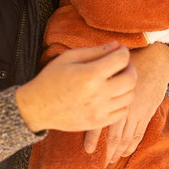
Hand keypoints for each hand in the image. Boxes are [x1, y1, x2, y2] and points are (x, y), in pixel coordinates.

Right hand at [15, 41, 135, 132]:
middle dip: (130, 68)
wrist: (37, 107)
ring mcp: (99, 111)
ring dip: (127, 85)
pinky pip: (122, 112)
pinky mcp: (97, 123)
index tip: (119, 51)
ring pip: (129, 96)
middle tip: (122, 66)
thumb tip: (117, 46)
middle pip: (131, 79)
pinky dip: (122, 102)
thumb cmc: (51, 78)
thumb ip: (96, 51)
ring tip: (117, 80)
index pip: (121, 59)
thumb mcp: (69, 57)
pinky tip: (113, 95)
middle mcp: (98, 94)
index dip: (123, 52)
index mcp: (90, 75)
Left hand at [84, 43, 168, 165]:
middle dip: (106, 151)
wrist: (155, 62)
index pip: (101, 120)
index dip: (93, 137)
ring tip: (109, 162)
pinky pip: (138, 134)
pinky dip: (131, 145)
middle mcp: (124, 106)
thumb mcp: (110, 67)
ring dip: (117, 151)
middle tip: (99, 163)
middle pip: (114, 134)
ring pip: (126, 137)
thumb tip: (78, 94)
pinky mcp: (146, 113)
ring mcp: (137, 111)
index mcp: (112, 95)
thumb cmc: (129, 62)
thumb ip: (96, 81)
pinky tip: (124, 152)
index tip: (87, 150)